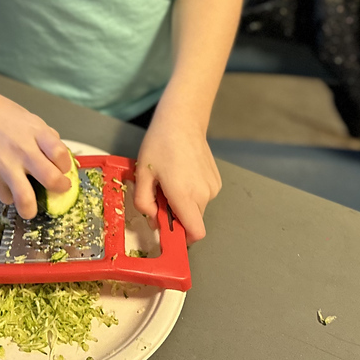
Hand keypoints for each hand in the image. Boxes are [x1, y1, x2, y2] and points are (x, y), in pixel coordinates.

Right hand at [0, 89, 73, 219]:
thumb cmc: (1, 113)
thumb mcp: (29, 118)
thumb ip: (45, 137)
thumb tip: (59, 157)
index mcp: (37, 132)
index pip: (62, 156)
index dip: (66, 166)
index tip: (62, 169)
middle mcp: (24, 150)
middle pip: (51, 180)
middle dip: (60, 189)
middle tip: (58, 188)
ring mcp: (6, 165)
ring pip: (27, 200)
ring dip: (32, 209)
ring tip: (32, 207)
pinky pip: (6, 197)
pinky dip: (10, 196)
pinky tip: (9, 187)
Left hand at [134, 108, 221, 243]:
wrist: (182, 121)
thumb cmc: (159, 145)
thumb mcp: (142, 174)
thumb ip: (144, 202)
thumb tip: (153, 219)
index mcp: (184, 195)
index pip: (195, 233)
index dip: (183, 238)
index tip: (169, 229)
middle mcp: (203, 194)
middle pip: (193, 221)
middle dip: (178, 217)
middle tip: (163, 196)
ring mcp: (213, 187)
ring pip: (198, 208)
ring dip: (185, 203)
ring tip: (172, 180)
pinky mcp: (216, 180)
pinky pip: (204, 196)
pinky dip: (193, 192)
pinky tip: (183, 173)